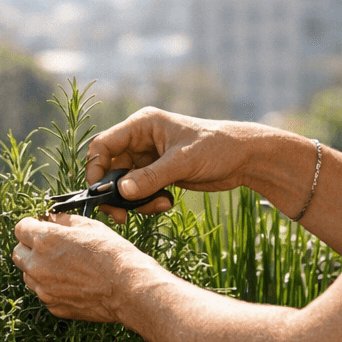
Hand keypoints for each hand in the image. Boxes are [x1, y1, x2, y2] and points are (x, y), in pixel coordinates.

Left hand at [12, 213, 159, 322]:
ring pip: (28, 275)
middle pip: (18, 253)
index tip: (42, 227)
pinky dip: (52, 287)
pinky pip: (44, 293)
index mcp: (44, 240)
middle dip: (30, 247)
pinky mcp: (54, 307)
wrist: (128, 288)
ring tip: (65, 266)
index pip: (20, 228)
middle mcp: (37, 266)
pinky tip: (73, 283)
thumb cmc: (112, 254)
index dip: (32, 226)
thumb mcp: (88, 225)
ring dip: (38, 268)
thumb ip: (62, 220)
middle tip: (50, 246)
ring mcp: (44, 290)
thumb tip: (50, 219)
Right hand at [86, 108, 262, 222]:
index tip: (100, 193)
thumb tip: (121, 192)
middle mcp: (140, 141)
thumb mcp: (183, 162)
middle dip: (115, 193)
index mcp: (141, 125)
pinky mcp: (158, 174)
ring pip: (125, 185)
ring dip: (135, 201)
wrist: (244, 158)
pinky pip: (140, 192)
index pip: (103, 145)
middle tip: (121, 215)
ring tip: (159, 205)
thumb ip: (151, 177)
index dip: (96, 168)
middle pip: (110, 169)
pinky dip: (148, 202)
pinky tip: (168, 202)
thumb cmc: (216, 147)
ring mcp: (148, 159)